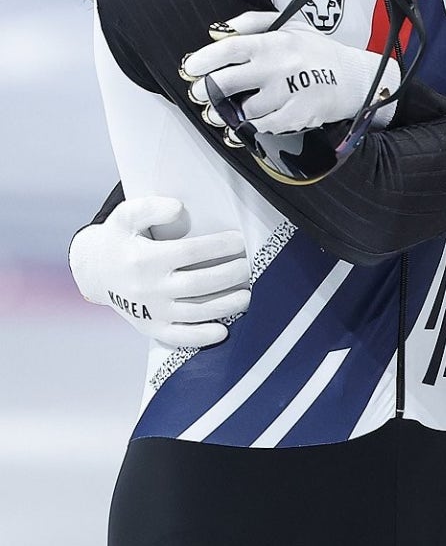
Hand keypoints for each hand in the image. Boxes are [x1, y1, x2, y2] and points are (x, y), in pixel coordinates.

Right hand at [68, 196, 250, 347]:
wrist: (94, 272)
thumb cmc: (118, 239)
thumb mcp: (125, 216)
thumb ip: (150, 208)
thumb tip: (178, 208)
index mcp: (145, 259)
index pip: (191, 252)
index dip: (219, 246)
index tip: (240, 240)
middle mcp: (149, 288)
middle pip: (199, 283)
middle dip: (230, 274)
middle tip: (250, 265)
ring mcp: (150, 311)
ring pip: (194, 312)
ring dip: (225, 305)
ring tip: (248, 295)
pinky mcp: (149, 327)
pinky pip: (178, 336)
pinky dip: (201, 336)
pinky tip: (224, 330)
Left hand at [180, 11, 399, 132]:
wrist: (354, 78)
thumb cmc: (318, 51)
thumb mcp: (290, 25)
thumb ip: (253, 22)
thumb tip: (219, 30)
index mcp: (274, 42)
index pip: (230, 49)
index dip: (204, 60)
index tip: (190, 69)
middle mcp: (279, 66)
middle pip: (228, 83)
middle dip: (207, 92)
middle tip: (200, 95)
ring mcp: (289, 93)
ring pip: (244, 110)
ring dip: (230, 114)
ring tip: (226, 112)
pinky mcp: (298, 116)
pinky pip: (264, 127)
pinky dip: (254, 126)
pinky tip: (252, 122)